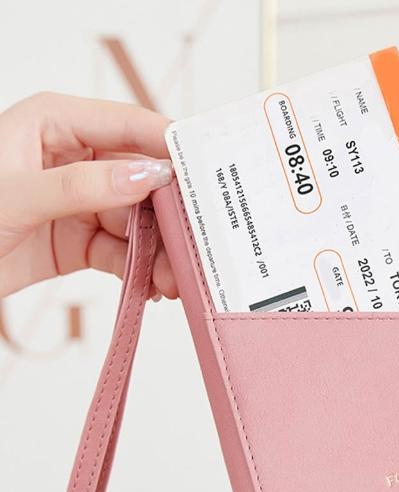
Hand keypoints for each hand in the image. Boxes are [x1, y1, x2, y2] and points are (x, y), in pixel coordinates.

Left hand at [0, 92, 176, 297]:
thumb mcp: (15, 196)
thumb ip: (81, 185)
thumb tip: (146, 175)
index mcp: (55, 124)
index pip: (127, 126)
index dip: (169, 146)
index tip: (206, 171)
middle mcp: (76, 160)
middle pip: (142, 181)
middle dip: (169, 216)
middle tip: (193, 243)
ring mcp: (82, 202)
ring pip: (139, 222)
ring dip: (160, 251)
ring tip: (173, 279)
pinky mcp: (83, 240)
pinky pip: (124, 252)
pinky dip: (142, 270)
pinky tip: (155, 285)